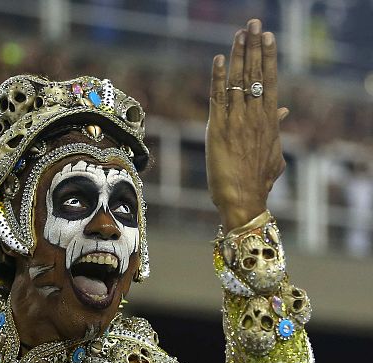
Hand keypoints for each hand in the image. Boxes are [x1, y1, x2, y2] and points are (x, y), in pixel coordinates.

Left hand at [206, 19, 288, 229]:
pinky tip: (220, 58)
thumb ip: (277, 130)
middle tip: (253, 23)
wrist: (243, 199)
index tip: (268, 37)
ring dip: (239, 55)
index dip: (268, 57)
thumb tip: (284, 111)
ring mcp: (237, 122)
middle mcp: (255, 117)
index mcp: (269, 121)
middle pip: (256, 74)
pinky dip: (219, 77)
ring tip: (239, 33)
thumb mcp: (273, 153)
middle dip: (254, 47)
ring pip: (239, 82)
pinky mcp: (218, 129)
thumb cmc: (256, 181)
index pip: (270, 81)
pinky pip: (218, 98)